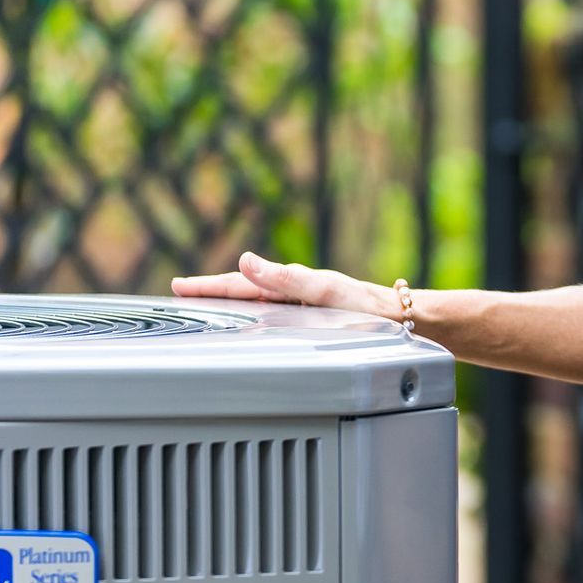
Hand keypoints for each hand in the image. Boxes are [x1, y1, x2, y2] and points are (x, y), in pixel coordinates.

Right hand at [171, 251, 397, 319]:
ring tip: (202, 305)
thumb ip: (287, 279)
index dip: (208, 287)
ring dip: (228, 303)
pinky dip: (250, 315)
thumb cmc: (371, 310)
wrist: (406, 322)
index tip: (177, 287)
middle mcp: (296, 295)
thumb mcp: (327, 292)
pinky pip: (272, 315)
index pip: (241, 285)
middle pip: (244, 292)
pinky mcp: (315, 320)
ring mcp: (304, 307)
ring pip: (256, 303)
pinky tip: (247, 322)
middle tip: (178, 293)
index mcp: (294, 285)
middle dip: (210, 292)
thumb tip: (245, 261)